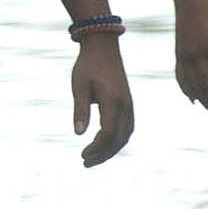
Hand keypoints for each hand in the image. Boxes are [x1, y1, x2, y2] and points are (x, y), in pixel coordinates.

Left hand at [71, 39, 133, 165]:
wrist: (103, 46)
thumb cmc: (88, 65)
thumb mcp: (79, 86)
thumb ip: (80, 109)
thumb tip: (78, 133)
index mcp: (113, 100)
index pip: (108, 133)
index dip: (96, 148)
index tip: (82, 155)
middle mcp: (125, 105)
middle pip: (119, 139)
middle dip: (103, 154)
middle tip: (85, 162)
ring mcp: (129, 104)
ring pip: (125, 135)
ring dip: (111, 149)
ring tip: (94, 157)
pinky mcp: (128, 103)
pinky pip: (127, 128)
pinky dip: (117, 140)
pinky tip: (104, 144)